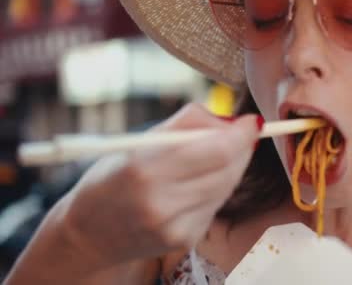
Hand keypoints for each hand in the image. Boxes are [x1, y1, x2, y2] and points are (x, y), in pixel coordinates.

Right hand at [61, 103, 261, 268]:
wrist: (90, 233)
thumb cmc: (116, 176)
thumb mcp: (141, 140)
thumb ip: (189, 123)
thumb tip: (234, 122)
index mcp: (145, 168)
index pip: (218, 150)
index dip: (241, 134)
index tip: (251, 122)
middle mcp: (161, 202)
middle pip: (229, 168)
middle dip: (241, 147)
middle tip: (239, 134)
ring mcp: (174, 226)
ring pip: (227, 186)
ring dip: (230, 167)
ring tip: (211, 158)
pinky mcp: (184, 241)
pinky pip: (216, 206)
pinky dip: (215, 190)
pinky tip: (196, 185)